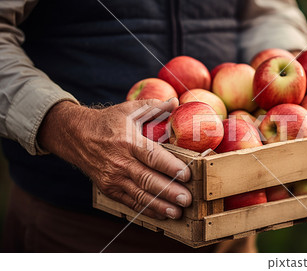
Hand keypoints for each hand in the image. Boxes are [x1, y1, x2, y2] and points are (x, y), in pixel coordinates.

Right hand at [37, 99, 191, 219]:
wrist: (76, 136)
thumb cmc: (108, 122)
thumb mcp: (129, 109)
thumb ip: (153, 107)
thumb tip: (175, 102)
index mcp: (128, 141)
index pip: (152, 156)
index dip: (169, 166)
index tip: (186, 174)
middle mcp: (120, 162)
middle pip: (147, 179)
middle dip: (169, 191)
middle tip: (187, 199)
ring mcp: (113, 178)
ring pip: (140, 195)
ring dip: (160, 205)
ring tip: (178, 212)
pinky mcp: (109, 188)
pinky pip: (130, 202)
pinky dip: (146, 210)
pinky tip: (162, 214)